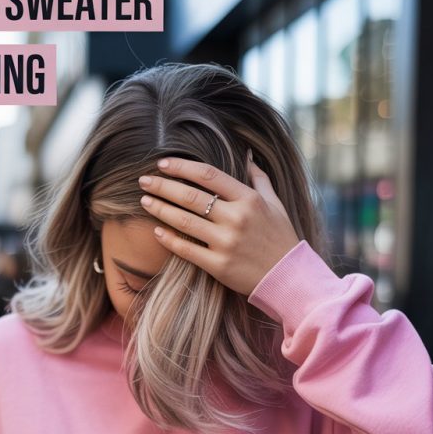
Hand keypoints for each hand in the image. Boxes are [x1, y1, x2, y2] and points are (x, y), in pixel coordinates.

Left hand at [137, 154, 300, 296]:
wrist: (289, 278)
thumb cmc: (281, 238)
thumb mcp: (275, 204)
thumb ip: (259, 179)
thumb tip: (247, 155)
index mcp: (249, 199)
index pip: (209, 175)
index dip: (183, 167)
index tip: (163, 163)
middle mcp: (236, 218)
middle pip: (191, 196)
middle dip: (163, 186)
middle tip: (143, 180)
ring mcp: (226, 243)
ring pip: (184, 221)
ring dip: (160, 209)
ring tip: (144, 201)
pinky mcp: (219, 266)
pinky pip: (187, 250)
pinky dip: (169, 239)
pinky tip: (156, 230)